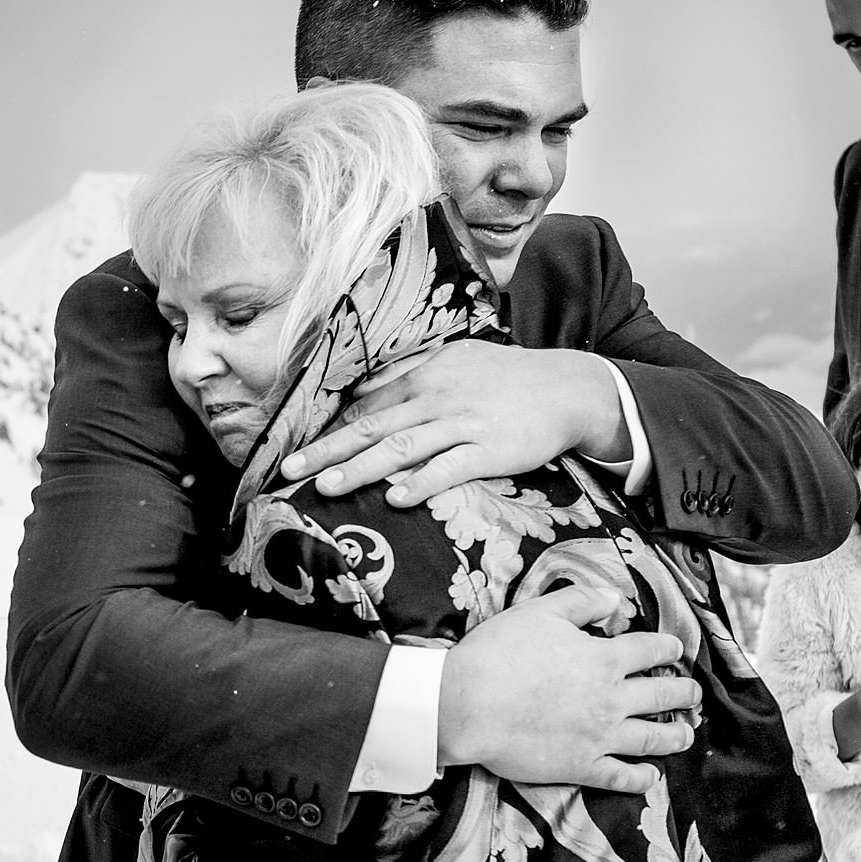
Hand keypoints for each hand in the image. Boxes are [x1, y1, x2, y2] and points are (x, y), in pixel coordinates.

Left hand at [280, 344, 626, 505]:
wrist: (570, 387)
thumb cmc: (509, 380)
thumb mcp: (457, 364)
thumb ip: (413, 380)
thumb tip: (366, 395)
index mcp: (425, 377)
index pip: (368, 407)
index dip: (332, 432)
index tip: (299, 453)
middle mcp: (437, 398)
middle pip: (372, 427)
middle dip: (327, 450)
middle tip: (290, 471)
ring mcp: (464, 424)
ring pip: (402, 448)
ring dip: (360, 468)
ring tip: (327, 487)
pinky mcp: (491, 449)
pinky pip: (450, 468)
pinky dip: (421, 482)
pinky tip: (396, 497)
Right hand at [438, 584, 697, 792]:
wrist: (468, 704)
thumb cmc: (499, 653)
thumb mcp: (539, 612)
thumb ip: (581, 601)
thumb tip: (615, 598)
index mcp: (605, 659)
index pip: (650, 651)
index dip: (668, 647)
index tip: (676, 650)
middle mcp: (612, 699)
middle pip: (662, 696)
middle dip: (684, 693)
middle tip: (693, 693)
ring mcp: (600, 737)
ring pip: (652, 738)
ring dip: (676, 735)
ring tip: (686, 734)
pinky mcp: (581, 766)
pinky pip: (621, 777)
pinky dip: (641, 778)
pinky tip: (650, 777)